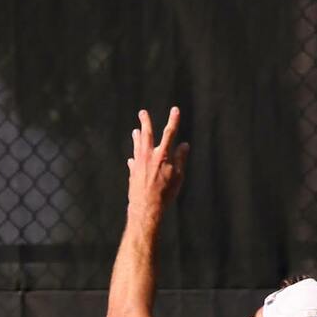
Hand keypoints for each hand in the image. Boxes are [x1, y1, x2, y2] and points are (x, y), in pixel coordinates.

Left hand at [128, 106, 188, 222]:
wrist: (146, 206)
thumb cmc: (165, 193)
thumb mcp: (178, 176)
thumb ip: (180, 159)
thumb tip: (184, 145)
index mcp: (162, 155)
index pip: (169, 133)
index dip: (173, 120)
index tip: (175, 109)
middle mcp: (148, 155)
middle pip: (146, 134)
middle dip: (145, 122)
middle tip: (142, 112)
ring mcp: (138, 163)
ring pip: (137, 145)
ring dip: (136, 137)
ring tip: (135, 131)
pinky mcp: (132, 172)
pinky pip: (133, 161)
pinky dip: (134, 158)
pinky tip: (132, 159)